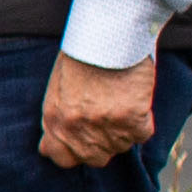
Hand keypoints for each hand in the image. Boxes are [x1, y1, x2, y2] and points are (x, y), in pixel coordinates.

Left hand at [37, 52, 156, 169]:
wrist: (106, 33)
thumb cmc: (82, 54)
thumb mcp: (57, 88)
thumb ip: (57, 118)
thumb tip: (49, 147)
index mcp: (54, 119)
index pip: (61, 157)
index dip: (74, 152)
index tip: (83, 143)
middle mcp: (76, 128)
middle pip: (94, 158)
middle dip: (102, 143)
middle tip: (108, 118)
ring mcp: (104, 127)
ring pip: (121, 146)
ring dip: (123, 130)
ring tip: (120, 101)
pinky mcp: (131, 120)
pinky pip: (142, 134)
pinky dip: (143, 121)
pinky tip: (135, 100)